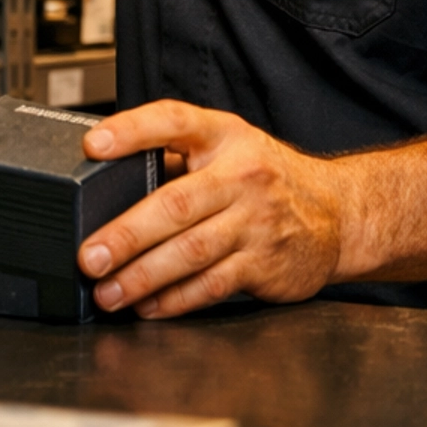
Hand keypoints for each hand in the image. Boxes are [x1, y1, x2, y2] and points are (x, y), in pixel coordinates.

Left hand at [76, 101, 361, 319]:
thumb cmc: (266, 178)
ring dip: (143, 276)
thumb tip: (108, 184)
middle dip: (127, 234)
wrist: (336, 213)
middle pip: (176, 203)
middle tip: (89, 256)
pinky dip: (175, 299)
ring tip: (108, 292)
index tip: (92, 145)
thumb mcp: (228, 148)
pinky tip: (148, 305)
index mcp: (224, 136)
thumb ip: (177, 159)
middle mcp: (241, 175)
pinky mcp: (264, 264)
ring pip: (191, 252)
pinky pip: (211, 285)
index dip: (132, 131)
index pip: (173, 121)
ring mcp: (255, 222)